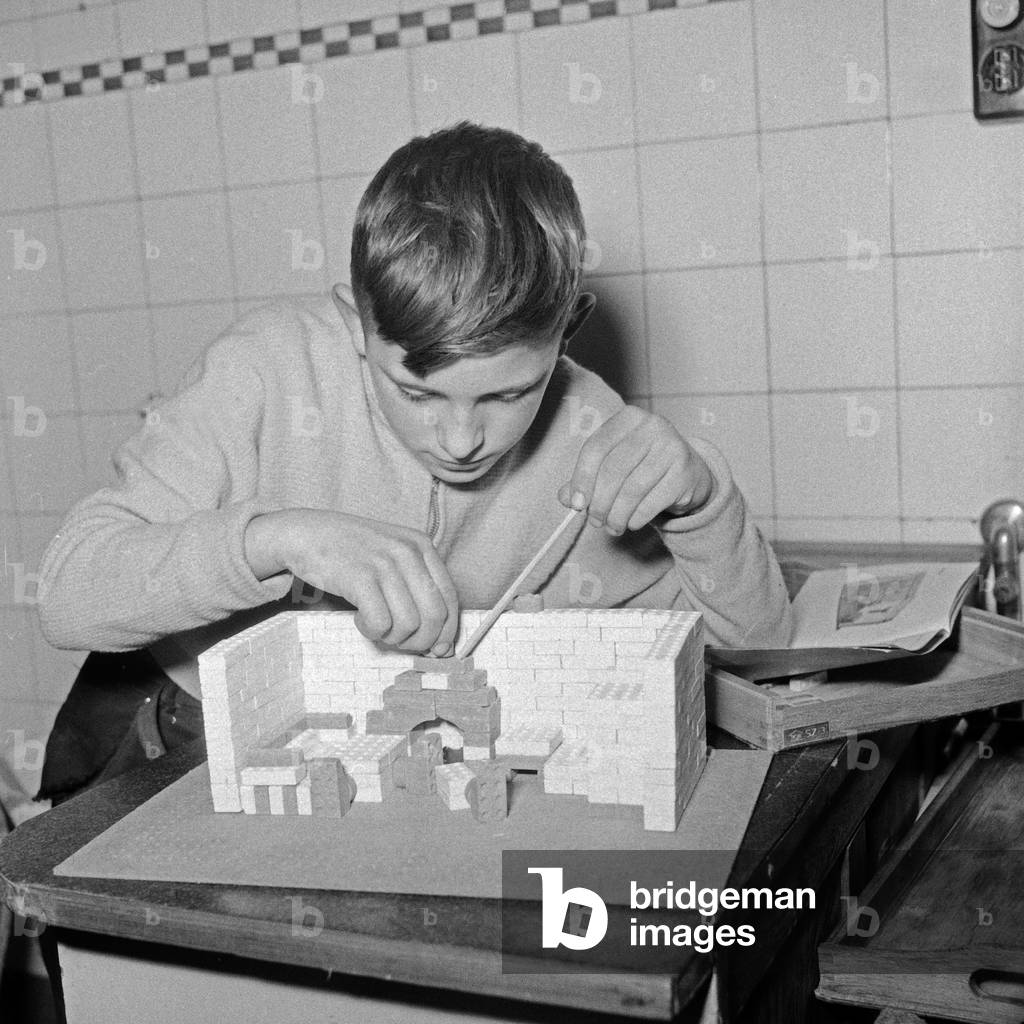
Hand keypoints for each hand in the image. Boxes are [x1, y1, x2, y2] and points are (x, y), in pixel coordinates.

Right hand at [245, 509, 458, 654]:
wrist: (306, 533)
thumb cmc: (351, 552)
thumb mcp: (392, 558)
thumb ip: (417, 592)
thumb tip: (442, 645)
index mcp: (422, 545)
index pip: (450, 599)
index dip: (447, 632)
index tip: (437, 649)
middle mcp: (408, 552)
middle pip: (435, 616)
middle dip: (421, 641)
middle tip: (400, 642)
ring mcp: (384, 563)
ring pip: (409, 624)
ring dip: (392, 637)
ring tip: (376, 625)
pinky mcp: (360, 577)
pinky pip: (381, 623)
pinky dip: (372, 631)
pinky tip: (360, 619)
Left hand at [557, 406, 712, 534]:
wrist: (688, 475)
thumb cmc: (642, 467)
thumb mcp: (612, 466)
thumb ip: (585, 479)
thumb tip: (565, 497)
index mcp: (628, 417)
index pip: (596, 447)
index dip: (581, 479)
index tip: (577, 504)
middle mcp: (653, 426)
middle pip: (613, 470)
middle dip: (599, 503)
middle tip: (595, 521)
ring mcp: (672, 447)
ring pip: (632, 490)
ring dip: (616, 516)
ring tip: (612, 526)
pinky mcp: (684, 472)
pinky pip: (651, 503)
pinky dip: (636, 519)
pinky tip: (632, 522)